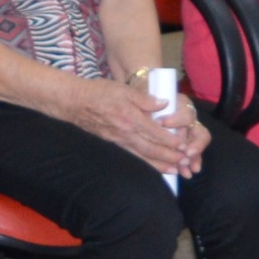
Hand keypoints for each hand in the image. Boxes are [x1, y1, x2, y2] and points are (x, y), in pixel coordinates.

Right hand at [72, 73, 202, 176]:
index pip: (155, 132)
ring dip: (159, 164)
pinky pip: (132, 156)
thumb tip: (164, 103)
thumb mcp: (123, 88)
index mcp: (130, 117)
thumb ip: (144, 98)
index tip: (183, 143)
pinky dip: (145, 163)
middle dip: (169, 156)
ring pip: (142, 155)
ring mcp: (118, 140)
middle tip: (184, 160)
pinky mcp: (113, 144)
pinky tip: (152, 166)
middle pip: (151, 148)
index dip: (170, 139)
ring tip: (174, 170)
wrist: (74, 102)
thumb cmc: (99, 92)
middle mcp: (125, 132)